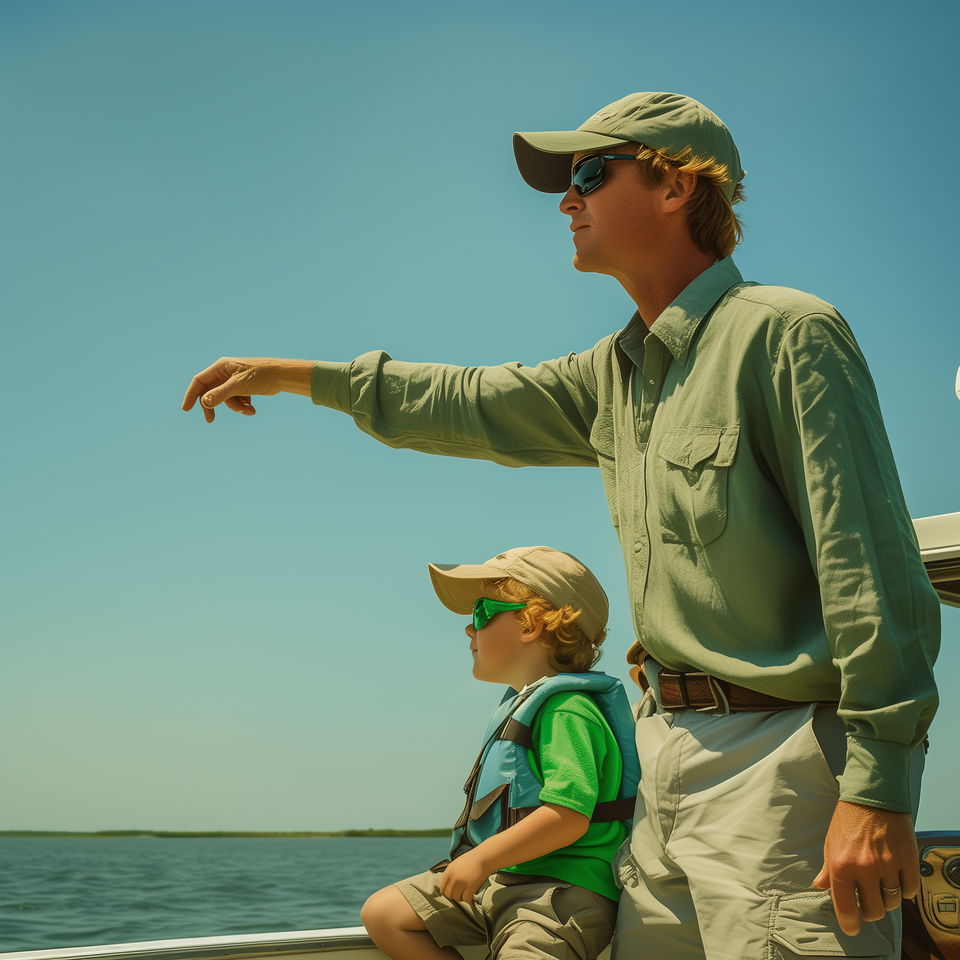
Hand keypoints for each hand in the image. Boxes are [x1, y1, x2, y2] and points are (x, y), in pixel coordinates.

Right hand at [182, 357, 312, 422]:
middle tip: (210, 420)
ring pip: (226, 400)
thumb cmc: (260, 376)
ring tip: (248, 410)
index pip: (199, 381)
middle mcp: (225, 373)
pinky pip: (236, 401)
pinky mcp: (243, 389)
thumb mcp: (239, 386)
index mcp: (221, 367)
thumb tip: (205, 402)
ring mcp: (234, 381)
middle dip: (213, 406)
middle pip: (210, 392)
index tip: (186, 409)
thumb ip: (221, 394)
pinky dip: (243, 407)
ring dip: (236, 408)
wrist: (280, 376)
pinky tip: (252, 409)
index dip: (191, 394)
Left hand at [438, 848, 493, 902]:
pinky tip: (470, 901)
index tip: (450, 894)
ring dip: (460, 900)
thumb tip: (448, 885)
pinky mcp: (471, 886)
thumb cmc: (472, 859)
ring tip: (465, 898)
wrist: (484, 856)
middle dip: (453, 897)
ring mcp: (462, 882)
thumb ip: (451, 873)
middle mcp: (454, 876)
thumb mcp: (457, 863)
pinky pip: (466, 900)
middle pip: (448, 894)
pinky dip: (468, 902)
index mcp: (449, 870)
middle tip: (459, 896)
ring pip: (456, 898)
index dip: (445, 892)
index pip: (442, 887)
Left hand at [812, 800, 919, 934]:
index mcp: (841, 865)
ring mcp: (887, 865)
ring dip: (887, 899)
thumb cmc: (848, 819)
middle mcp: (864, 868)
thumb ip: (827, 869)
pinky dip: (904, 889)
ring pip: (892, 902)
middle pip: (873, 910)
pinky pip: (909, 890)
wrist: (872, 796)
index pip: (846, 907)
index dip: (849, 923)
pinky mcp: (907, 860)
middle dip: (870, 909)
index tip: (851, 928)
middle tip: (868, 900)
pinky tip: (897, 878)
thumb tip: (819, 887)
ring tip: (882, 885)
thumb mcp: (830, 843)